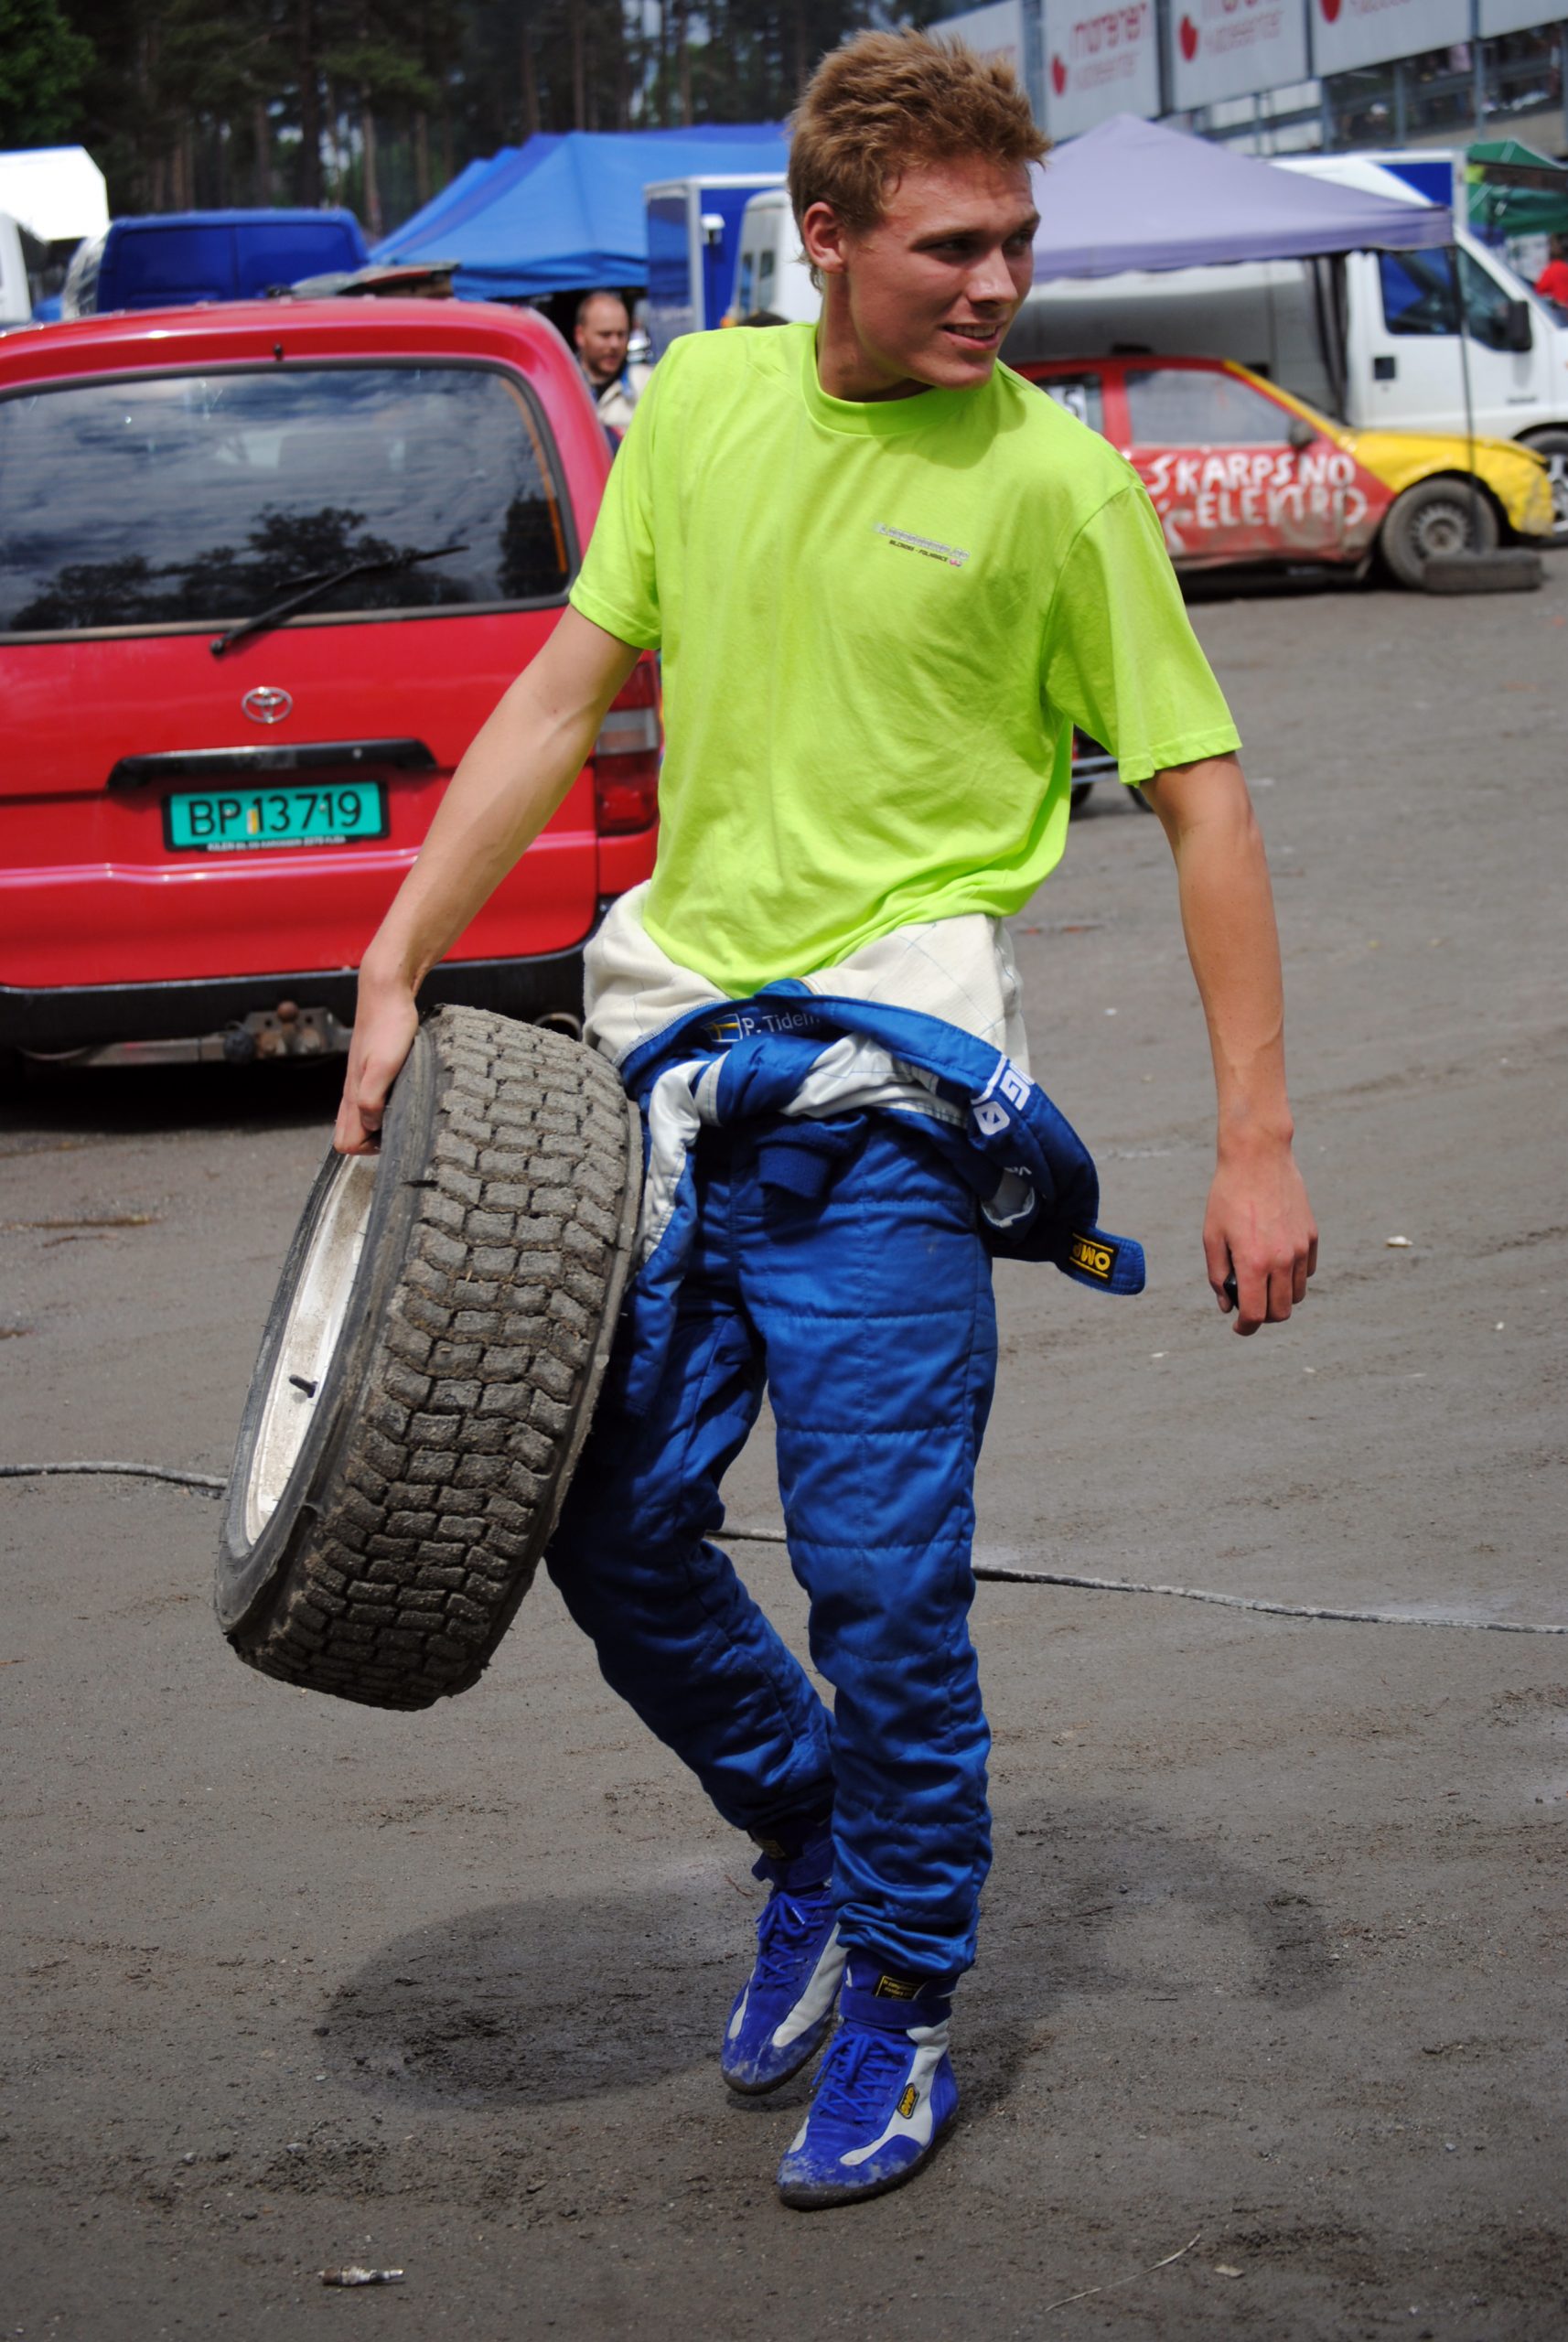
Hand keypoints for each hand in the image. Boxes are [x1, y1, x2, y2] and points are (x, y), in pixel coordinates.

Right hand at [335, 979, 418, 1155]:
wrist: (386, 992)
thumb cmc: (389, 1025)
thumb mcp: (384, 1065)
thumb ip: (372, 1098)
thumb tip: (370, 1126)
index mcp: (353, 1095)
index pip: (345, 1144)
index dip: (367, 1148)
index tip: (390, 1136)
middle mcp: (353, 1091)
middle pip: (350, 1134)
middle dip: (373, 1142)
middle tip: (399, 1127)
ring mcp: (360, 1081)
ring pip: (361, 1118)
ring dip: (380, 1124)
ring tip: (403, 1112)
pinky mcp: (371, 1070)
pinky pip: (371, 1100)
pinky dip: (384, 1106)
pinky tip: (401, 1095)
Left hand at [1203, 1142, 1317, 1335]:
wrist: (1258, 1157)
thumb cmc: (1228, 1196)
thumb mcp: (1212, 1237)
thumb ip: (1218, 1276)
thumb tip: (1227, 1305)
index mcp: (1254, 1263)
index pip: (1255, 1314)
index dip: (1245, 1328)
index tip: (1238, 1327)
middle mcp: (1283, 1260)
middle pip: (1281, 1311)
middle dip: (1263, 1316)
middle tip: (1247, 1304)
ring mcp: (1301, 1248)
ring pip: (1297, 1294)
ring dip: (1279, 1297)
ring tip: (1261, 1282)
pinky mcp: (1311, 1236)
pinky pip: (1308, 1272)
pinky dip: (1293, 1276)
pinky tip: (1275, 1262)